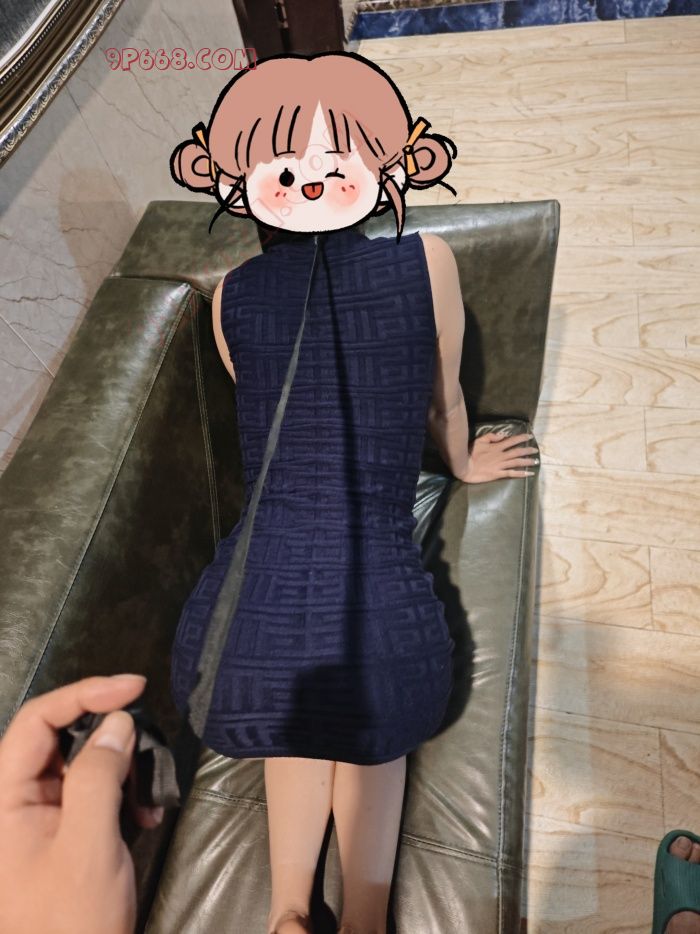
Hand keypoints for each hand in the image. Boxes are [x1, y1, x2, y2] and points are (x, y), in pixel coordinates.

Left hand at [0, 674, 159, 933]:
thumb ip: (98, 775)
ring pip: (80, 761)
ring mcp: (36, 818)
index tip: (132, 686)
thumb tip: (116, 723)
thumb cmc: (69, 925)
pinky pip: (90, 790)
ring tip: (147, 793)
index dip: (85, 693)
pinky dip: (121, 793)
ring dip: (120, 767)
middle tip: (147, 741)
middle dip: (108, 734)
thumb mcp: (87, 846)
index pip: (37, 721)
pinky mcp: (60, 832)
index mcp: (2, 800)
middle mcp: (13, 802)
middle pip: (58, 736)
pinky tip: (142, 814)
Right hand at [459, 430, 538, 483]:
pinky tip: (529, 474)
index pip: (512, 441)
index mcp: (496, 447)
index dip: (522, 438)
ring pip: (517, 462)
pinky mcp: (498, 474)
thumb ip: (491, 436)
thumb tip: (503, 435)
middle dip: (528, 450)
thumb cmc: (470, 453)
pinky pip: (511, 474)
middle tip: (536, 450)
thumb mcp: (479, 441)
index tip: (530, 436)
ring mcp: (500, 465)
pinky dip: (521, 474)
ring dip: (527, 461)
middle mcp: (501, 456)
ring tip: (536, 461)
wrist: (465, 467)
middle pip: (517, 452)